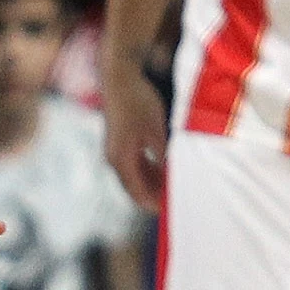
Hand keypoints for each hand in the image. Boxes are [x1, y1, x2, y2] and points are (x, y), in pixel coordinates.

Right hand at [102, 49, 167, 211]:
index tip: (173, 211)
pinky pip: (131, 165)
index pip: (137, 193)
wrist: (119, 78)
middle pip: (133, 188)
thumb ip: (163, 157)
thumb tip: (172, 179)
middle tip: (177, 202)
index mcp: (121, 159)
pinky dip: (146, 171)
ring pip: (132, 177)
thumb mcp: (156, 131)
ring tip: (173, 188)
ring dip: (151, 184)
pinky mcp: (117, 142)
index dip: (154, 204)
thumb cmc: (139, 101)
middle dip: (154, 196)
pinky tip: (162, 169)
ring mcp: (113, 150)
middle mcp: (113, 158)